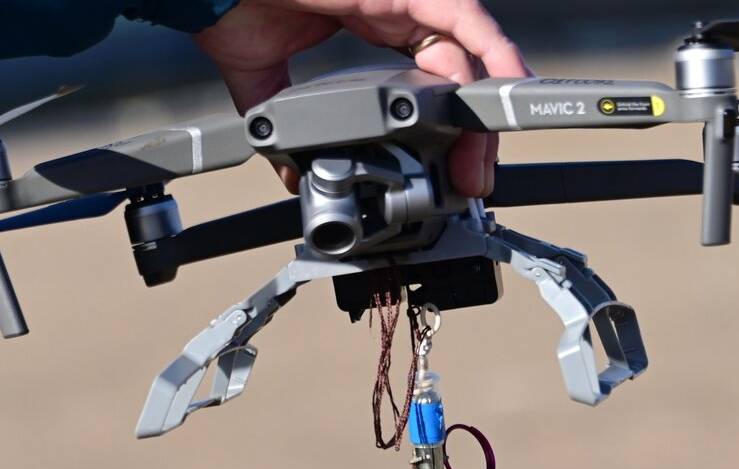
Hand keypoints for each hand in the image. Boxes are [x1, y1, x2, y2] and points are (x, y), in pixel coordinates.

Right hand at [195, 0, 531, 196]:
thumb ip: (286, 124)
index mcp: (374, 25)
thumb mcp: (266, 85)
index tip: (448, 172)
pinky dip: (493, 58)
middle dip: (472, 133)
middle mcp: (398, 12)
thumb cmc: (233, 8)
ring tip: (481, 161)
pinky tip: (505, 93)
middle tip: (470, 182)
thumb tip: (292, 172)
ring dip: (483, 112)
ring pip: (471, 55)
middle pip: (459, 75)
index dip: (445, 125)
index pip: (429, 79)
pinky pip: (467, 22)